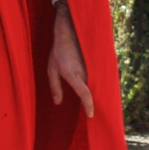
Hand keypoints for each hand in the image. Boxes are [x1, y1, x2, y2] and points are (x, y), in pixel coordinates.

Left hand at [47, 2, 94, 117]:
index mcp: (73, 75)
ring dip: (96, 93)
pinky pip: (97, 78)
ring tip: (96, 103)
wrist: (70, 33)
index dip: (88, 106)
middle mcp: (85, 72)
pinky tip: (95, 89)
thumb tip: (58, 102)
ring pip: (95, 85)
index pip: (84, 94)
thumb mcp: (51, 70)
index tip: (90, 115)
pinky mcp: (95, 64)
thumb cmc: (58, 52)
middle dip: (94, 103)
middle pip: (92, 92)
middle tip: (93, 114)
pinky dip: (96, 85)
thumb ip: (55, 87)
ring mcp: (92, 68)